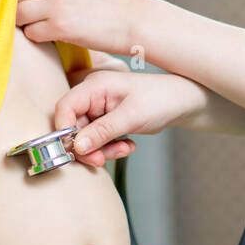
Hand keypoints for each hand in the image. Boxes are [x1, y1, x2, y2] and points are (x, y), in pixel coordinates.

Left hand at [16, 0, 141, 55]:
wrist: (136, 20)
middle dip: (17, 1)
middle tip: (29, 11)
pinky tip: (52, 33)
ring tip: (40, 22)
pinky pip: (31, 32)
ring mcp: (58, 2)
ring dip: (25, 20)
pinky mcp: (61, 26)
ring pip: (18, 11)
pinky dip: (38, 35)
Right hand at [54, 70, 206, 167]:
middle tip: (102, 159)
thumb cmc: (160, 100)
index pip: (65, 107)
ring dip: (102, 149)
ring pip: (85, 137)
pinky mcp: (106, 120)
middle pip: (73, 126)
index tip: (74, 150)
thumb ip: (102, 131)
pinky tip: (128, 145)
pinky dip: (110, 147)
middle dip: (88, 146)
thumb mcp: (132, 117)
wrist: (181, 103)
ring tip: (125, 149)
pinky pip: (98, 140)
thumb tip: (76, 146)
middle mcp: (93, 95)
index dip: (64, 130)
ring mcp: (99, 108)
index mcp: (95, 86)